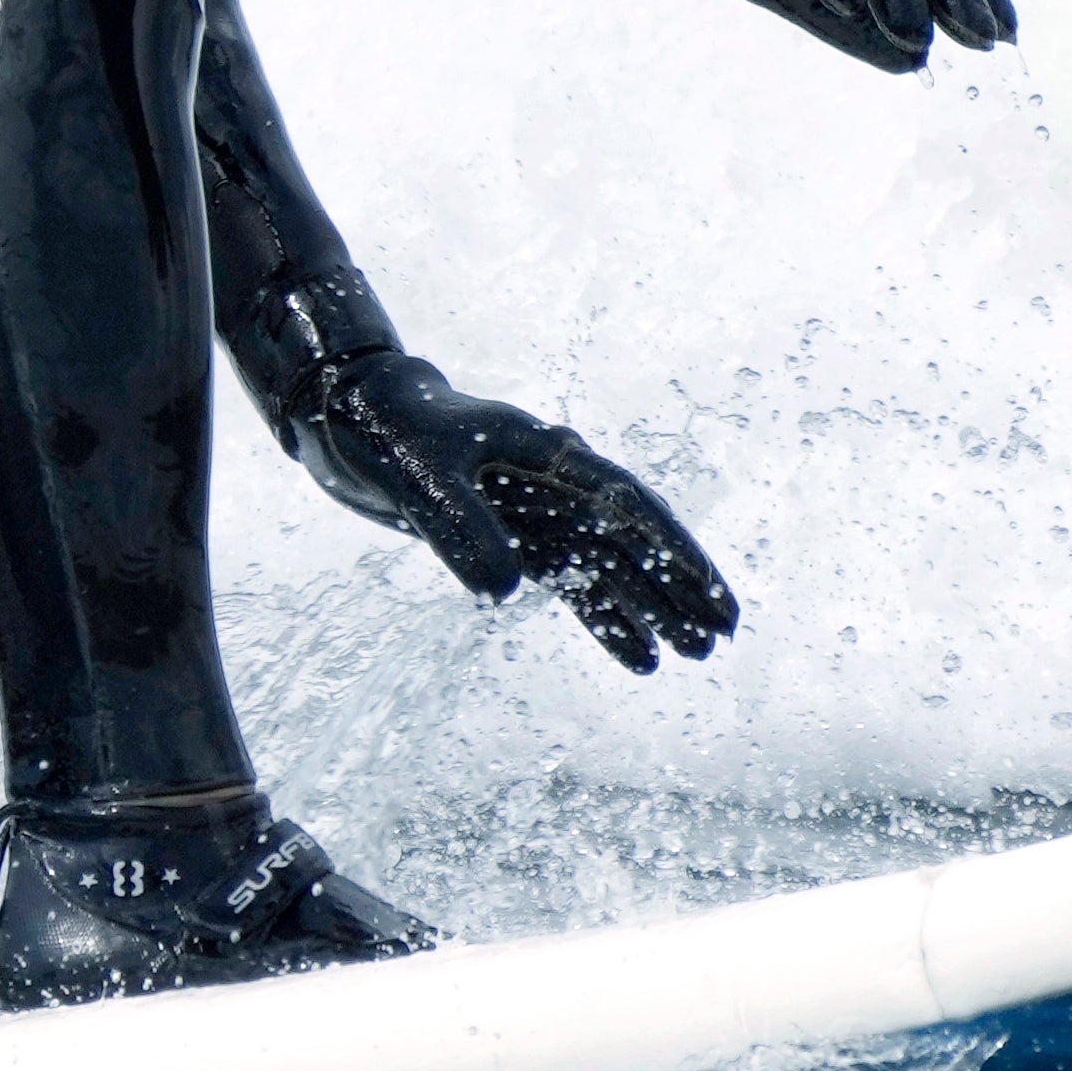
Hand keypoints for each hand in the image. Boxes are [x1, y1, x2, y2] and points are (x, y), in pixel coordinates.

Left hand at [287, 350, 738, 671]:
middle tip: (723, 634)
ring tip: (693, 654)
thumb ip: (462, 530)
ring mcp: (537, 510)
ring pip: (609, 566)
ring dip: (650, 609)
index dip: (671, 552)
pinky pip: (571, 583)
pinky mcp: (513, 535)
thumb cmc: (387, 428)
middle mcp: (554, 483)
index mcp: (548, 454)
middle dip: (679, 586)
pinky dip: (602, 619)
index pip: (627, 507)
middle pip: (633, 540)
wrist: (348, 413)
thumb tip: (509, 593)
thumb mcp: (420, 477)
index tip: (708, 593)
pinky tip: (636, 656)